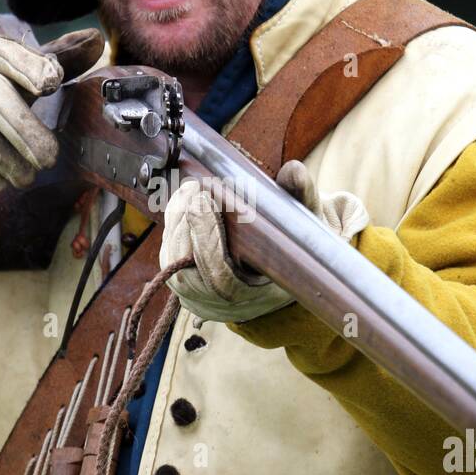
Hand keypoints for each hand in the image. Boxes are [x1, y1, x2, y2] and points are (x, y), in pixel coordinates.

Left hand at [160, 160, 369, 322]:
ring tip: (188, 191)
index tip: (204, 199)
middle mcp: (219, 304)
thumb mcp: (307, 225)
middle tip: (193, 188)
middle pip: (185, 269)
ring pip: (172, 261)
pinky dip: (172, 226)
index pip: (218, 276)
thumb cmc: (298, 249)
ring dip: (176, 222)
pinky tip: (182, 202)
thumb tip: (294, 171)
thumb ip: (302, 197)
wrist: (287, 278)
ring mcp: (197, 296)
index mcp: (252, 297)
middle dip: (185, 223)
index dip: (207, 238)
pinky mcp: (184, 283)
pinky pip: (168, 256)